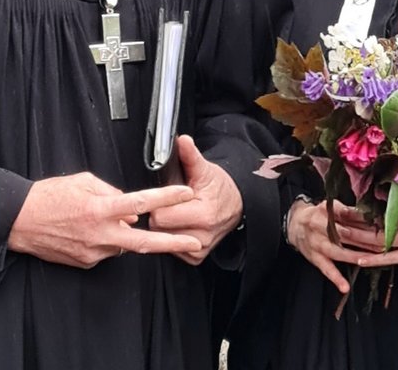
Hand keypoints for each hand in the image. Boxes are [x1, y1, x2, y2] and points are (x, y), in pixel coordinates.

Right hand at [7, 172, 201, 267]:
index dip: (167, 199)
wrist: (18, 220)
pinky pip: (105, 250)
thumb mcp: (83, 181)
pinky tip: (87, 229)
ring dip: (123, 232)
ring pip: (122, 244)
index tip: (186, 194)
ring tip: (97, 218)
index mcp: (101, 209)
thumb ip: (111, 192)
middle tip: (195, 241)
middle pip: (145, 242)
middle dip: (173, 242)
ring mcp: (93, 252)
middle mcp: (100, 233)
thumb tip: (130, 207)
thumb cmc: (48, 196)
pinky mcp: (85, 262)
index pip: (142, 203)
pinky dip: (105, 239)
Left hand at [148, 135, 242, 265]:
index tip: (166, 195)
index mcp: (203, 214)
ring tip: (175, 212)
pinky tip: (180, 225)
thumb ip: (190, 155)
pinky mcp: (196, 257)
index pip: (161, 216)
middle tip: (169, 203)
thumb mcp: (204, 169)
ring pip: (164, 240)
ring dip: (166, 227)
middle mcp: (202, 236)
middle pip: (160, 228)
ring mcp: (200, 249)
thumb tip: (182, 140)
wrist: (237, 204)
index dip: (160, 203)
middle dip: (160, 214)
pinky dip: (173, 237)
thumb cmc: (219, 187)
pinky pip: (173, 250)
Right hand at [285, 199, 381, 293]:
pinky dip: (336, 278)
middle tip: (383, 244)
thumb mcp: (331, 207)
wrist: (296, 224)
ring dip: (355, 256)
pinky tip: (345, 287)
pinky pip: (326, 269)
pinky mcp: (315, 258)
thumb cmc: (319, 215)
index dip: (363, 219)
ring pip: (338, 251)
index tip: (379, 223)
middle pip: (345, 233)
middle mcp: (320, 226)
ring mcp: (317, 243)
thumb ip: (349, 211)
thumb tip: (373, 214)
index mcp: (326, 211)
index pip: (347, 213)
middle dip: (365, 239)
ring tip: (371, 260)